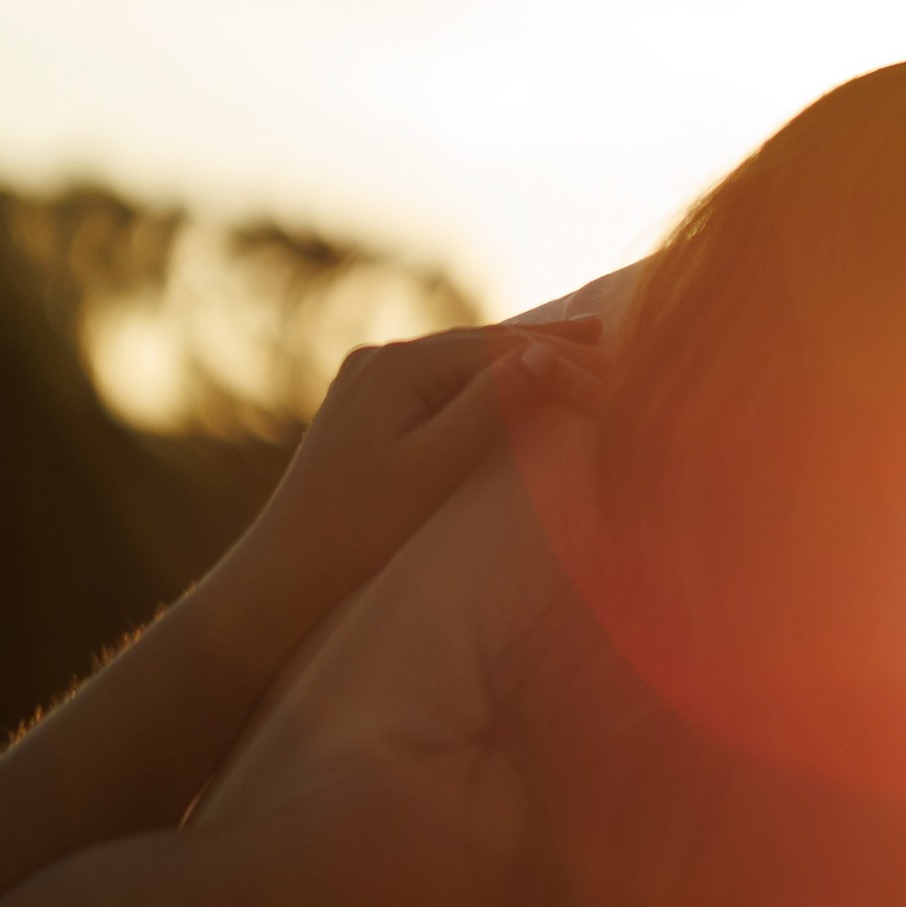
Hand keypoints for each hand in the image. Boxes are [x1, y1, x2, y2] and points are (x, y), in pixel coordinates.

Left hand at [207, 318, 609, 671]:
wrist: (289, 569)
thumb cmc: (364, 527)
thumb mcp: (436, 466)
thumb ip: (489, 406)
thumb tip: (541, 354)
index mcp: (398, 366)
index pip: (501, 348)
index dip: (562, 353)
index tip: (616, 359)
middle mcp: (381, 359)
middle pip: (482, 345)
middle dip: (547, 343)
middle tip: (610, 336)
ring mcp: (370, 380)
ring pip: (462, 360)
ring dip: (519, 356)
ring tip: (575, 345)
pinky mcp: (366, 407)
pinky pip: (440, 379)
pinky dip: (484, 376)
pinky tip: (509, 375)